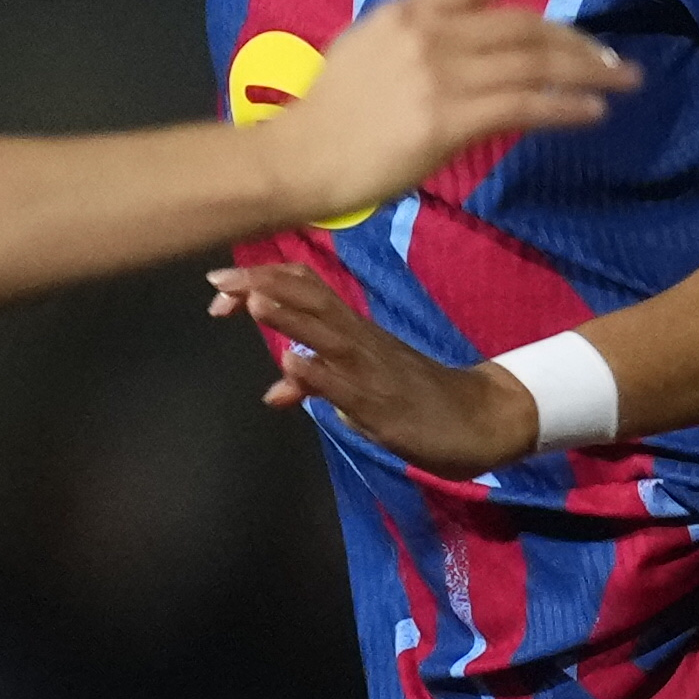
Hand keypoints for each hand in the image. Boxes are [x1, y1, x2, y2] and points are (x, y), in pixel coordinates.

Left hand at [209, 260, 542, 475]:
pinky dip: (317, 373)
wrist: (480, 419)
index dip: (265, 280)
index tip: (222, 282)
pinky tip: (290, 362)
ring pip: (327, 336)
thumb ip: (317, 382)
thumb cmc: (417, 399)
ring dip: (289, 317)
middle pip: (311, 300)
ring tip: (252, 302)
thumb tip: (276, 388)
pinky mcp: (382, 406)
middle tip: (217, 280)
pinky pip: (347, 386)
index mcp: (354, 331)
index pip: (307, 290)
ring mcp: (372, 371)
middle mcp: (361, 341)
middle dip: (263, 287)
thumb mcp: (359, 391)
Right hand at [258, 0, 631, 223]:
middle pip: (525, 25)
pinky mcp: (448, 122)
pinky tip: (592, 112)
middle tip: (613, 57)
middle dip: (579, 40)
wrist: (298, 157)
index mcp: (409, 9)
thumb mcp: (368, 46)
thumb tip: (466, 36)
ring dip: (587, 73)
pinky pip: (524, 107)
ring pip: (534, 64)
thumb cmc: (328, 112)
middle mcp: (430, 32)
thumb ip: (418, 34)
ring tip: (620, 82)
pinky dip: (566, 108)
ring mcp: (440, 76)